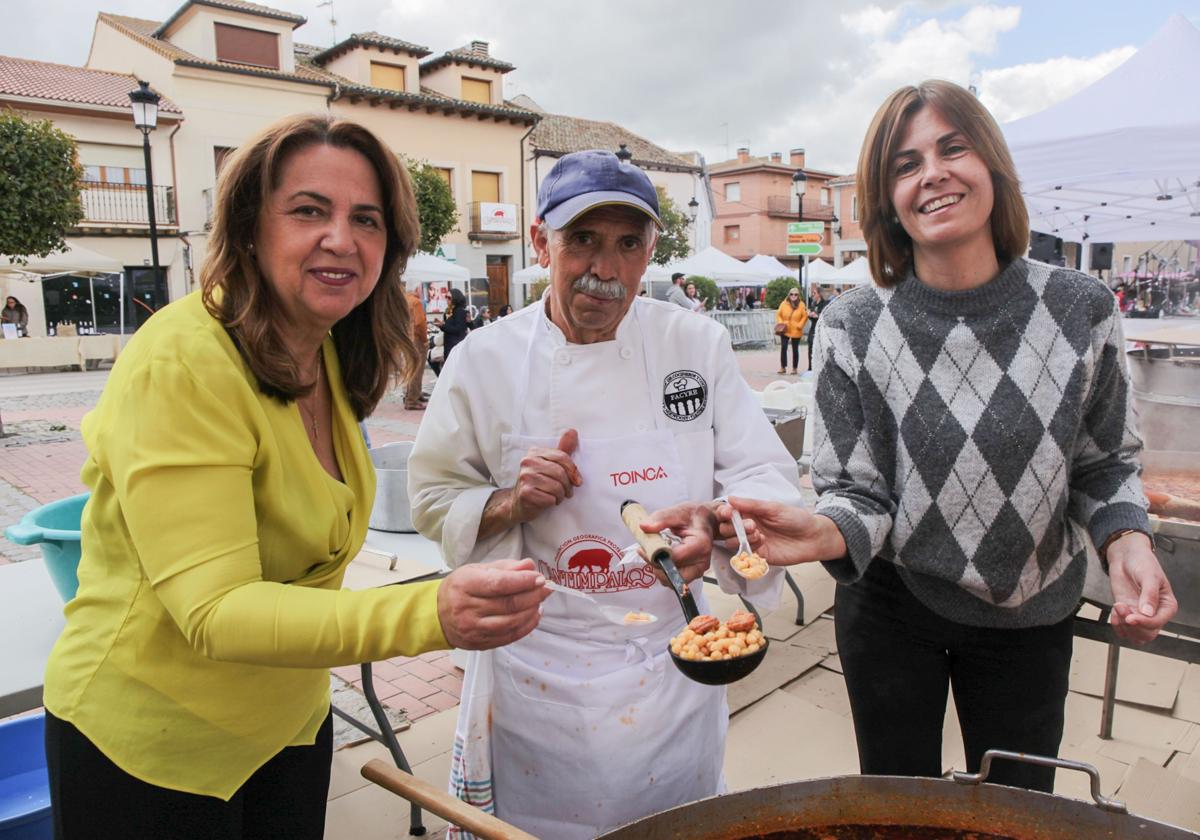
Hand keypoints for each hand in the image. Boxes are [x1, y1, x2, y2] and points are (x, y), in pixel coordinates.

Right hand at [436, 558, 550, 649]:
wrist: (436, 614)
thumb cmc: (459, 588)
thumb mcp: (476, 570)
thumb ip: (504, 568)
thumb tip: (529, 566)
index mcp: (465, 584)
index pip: (498, 583)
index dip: (522, 581)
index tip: (539, 578)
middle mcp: (467, 608)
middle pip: (508, 604)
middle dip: (533, 595)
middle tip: (546, 588)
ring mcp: (473, 628)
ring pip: (510, 622)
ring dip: (531, 611)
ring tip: (540, 601)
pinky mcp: (479, 643)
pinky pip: (508, 637)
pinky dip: (526, 627)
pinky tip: (533, 616)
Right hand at [509, 429, 581, 524]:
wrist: (519, 503)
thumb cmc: (539, 484)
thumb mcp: (550, 464)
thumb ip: (562, 450)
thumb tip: (573, 432)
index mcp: (534, 452)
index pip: (562, 457)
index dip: (573, 470)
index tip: (578, 481)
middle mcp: (528, 462)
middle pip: (560, 473)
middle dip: (568, 486)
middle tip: (567, 492)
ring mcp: (525, 477)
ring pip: (556, 487)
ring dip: (561, 495)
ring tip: (557, 497)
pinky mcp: (525, 493)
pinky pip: (550, 498)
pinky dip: (553, 502)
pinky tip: (549, 501)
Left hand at [639, 501, 716, 584]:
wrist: (704, 520)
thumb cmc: (691, 516)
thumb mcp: (675, 512)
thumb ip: (660, 519)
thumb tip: (644, 527)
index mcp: (700, 544)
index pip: (674, 559)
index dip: (655, 556)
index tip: (642, 548)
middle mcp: (702, 560)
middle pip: (675, 577)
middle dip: (657, 568)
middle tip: (646, 553)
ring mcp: (699, 569)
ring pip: (674, 582)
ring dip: (660, 571)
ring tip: (653, 554)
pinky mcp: (694, 573)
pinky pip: (676, 579)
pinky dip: (665, 572)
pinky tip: (661, 558)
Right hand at [713, 497, 845, 565]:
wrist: (813, 538)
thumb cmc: (796, 519)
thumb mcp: (773, 508)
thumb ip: (751, 504)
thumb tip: (730, 498)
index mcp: (750, 513)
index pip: (728, 513)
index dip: (724, 513)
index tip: (727, 512)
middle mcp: (748, 527)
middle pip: (726, 529)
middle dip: (733, 527)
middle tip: (751, 525)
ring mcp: (752, 542)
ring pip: (731, 542)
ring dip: (741, 537)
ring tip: (758, 533)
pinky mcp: (758, 555)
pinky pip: (744, 553)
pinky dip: (750, 547)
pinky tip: (763, 541)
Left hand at [1106, 532, 1176, 643]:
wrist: (1126, 556)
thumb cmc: (1142, 562)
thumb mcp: (1148, 576)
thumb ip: (1149, 594)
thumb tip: (1148, 613)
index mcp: (1167, 606)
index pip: (1158, 623)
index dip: (1144, 623)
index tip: (1131, 617)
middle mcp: (1155, 613)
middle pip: (1147, 634)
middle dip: (1132, 625)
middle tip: (1121, 608)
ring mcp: (1140, 614)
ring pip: (1135, 634)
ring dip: (1123, 626)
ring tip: (1118, 607)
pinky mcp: (1127, 612)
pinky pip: (1123, 629)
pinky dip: (1116, 624)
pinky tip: (1115, 610)